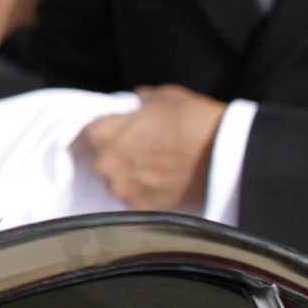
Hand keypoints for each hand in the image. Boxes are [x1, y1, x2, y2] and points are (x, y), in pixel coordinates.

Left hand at [72, 85, 226, 211]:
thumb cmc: (195, 120)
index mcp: (103, 134)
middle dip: (111, 156)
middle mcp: (106, 165)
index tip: (99, 136)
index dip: (90, 136)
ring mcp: (123, 189)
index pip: (80, 137)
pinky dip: (144, 192)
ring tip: (153, 168)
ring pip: (115, 183)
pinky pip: (135, 199)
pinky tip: (162, 182)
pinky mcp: (142, 208)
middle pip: (97, 162)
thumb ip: (142, 101)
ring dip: (127, 176)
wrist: (228, 156)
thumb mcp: (166, 98)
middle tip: (135, 151)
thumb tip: (136, 100)